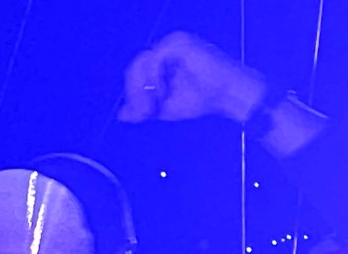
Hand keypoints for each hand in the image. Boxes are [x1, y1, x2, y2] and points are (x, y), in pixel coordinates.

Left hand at [119, 31, 265, 123]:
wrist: (225, 96)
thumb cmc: (202, 99)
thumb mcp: (165, 108)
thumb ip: (143, 108)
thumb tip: (122, 115)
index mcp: (161, 61)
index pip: (135, 73)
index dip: (133, 94)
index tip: (140, 115)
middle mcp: (165, 49)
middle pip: (135, 67)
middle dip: (135, 93)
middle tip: (145, 112)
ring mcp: (171, 44)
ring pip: (141, 63)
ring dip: (145, 88)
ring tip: (156, 104)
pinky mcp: (178, 44)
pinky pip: (154, 60)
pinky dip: (156, 79)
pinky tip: (164, 92)